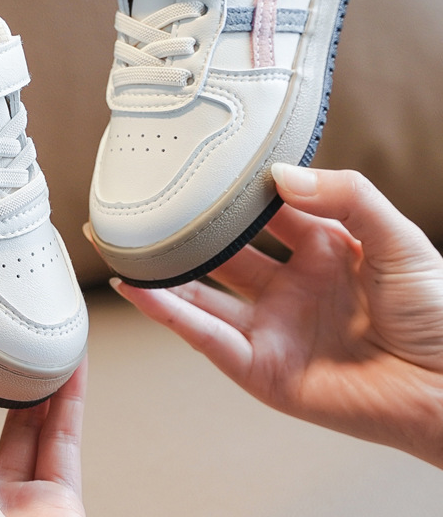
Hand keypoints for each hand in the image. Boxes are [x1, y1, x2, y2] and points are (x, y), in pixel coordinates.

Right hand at [112, 164, 442, 467]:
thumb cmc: (441, 315)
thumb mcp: (398, 238)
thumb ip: (345, 195)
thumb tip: (280, 176)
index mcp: (322, 249)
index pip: (263, 211)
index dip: (232, 191)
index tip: (198, 166)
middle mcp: (290, 286)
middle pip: (223, 251)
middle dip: (184, 231)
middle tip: (145, 205)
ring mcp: (272, 327)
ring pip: (203, 293)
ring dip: (162, 272)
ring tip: (123, 244)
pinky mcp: (261, 368)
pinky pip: (206, 336)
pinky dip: (168, 313)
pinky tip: (138, 289)